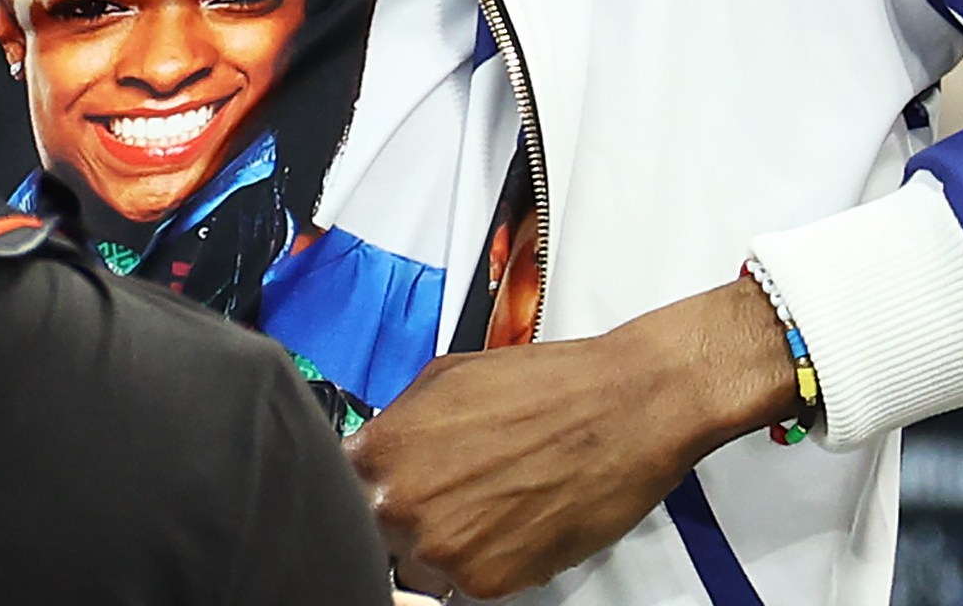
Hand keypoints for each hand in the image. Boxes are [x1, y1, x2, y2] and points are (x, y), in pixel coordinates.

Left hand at [347, 278, 792, 599]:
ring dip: (441, 545)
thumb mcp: (445, 378)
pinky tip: (511, 522)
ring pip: (417, 568)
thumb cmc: (547, 386)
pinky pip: (465, 588)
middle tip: (446, 492)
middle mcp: (403, 505)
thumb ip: (398, 422)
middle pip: (375, 533)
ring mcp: (444, 550)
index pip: (338, 489)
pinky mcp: (490, 583)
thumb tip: (373, 449)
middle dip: (403, 515)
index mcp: (383, 450)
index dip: (361, 488)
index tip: (378, 488)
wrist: (624, 408)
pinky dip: (484, 563)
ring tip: (485, 505)